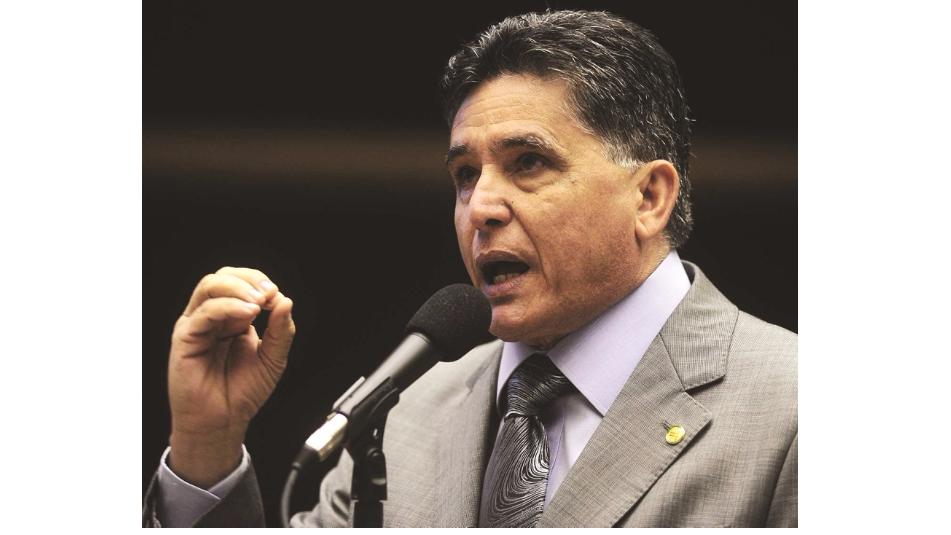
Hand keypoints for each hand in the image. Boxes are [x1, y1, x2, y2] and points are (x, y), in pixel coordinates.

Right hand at [166, 267, 295, 486]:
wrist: (224, 421)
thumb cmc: (242, 392)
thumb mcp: (273, 359)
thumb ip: (281, 330)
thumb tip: (285, 301)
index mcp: (232, 318)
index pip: (242, 283)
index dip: (260, 282)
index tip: (276, 296)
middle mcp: (213, 317)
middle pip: (223, 277)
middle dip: (249, 280)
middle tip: (268, 294)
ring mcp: (197, 325)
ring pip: (210, 286)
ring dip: (238, 288)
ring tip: (258, 303)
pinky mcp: (185, 337)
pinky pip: (203, 312)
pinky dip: (228, 307)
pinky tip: (247, 315)